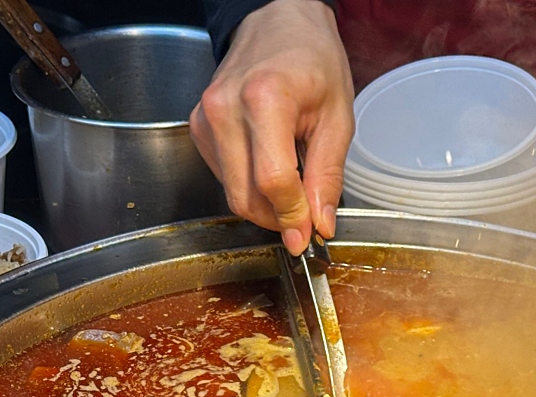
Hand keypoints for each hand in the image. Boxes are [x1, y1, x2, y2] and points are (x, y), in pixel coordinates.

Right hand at [190, 0, 352, 253]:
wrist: (279, 23)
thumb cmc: (313, 61)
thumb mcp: (337, 117)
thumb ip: (327, 176)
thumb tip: (319, 224)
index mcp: (265, 99)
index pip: (273, 181)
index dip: (292, 215)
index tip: (308, 234)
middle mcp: (225, 109)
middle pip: (245, 195)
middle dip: (278, 219)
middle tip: (305, 222)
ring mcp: (205, 118)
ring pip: (232, 192)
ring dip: (264, 205)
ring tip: (293, 187)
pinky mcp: (198, 127)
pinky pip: (224, 176)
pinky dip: (249, 186)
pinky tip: (269, 167)